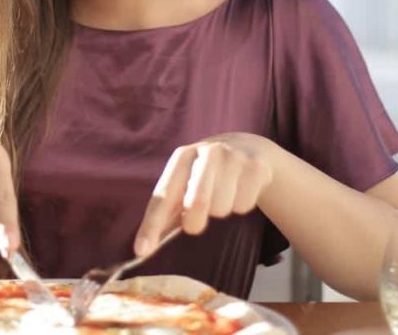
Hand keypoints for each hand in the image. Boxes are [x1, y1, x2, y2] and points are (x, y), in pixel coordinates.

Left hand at [134, 133, 274, 256]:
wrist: (247, 148)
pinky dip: (240, 206)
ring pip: (222, 207)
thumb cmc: (206, 175)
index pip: (164, 195)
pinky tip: (240, 191)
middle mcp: (208, 151)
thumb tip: (141, 250)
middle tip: (194, 225)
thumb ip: (164, 216)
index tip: (142, 251)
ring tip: (221, 197)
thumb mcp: (184, 185)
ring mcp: (234, 157)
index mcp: (183, 157)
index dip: (152, 225)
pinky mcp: (256, 167)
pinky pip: (243, 205)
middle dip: (194, 222)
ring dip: (220, 212)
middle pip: (197, 202)